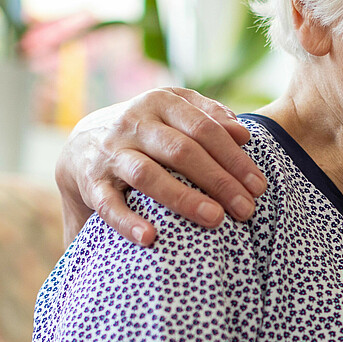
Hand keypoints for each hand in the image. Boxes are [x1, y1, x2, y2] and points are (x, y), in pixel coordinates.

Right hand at [56, 87, 265, 245]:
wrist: (83, 142)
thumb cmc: (147, 129)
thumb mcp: (176, 111)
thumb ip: (210, 117)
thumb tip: (244, 134)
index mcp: (161, 103)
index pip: (204, 128)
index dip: (234, 158)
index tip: (259, 186)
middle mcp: (134, 123)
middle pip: (182, 151)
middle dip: (218, 181)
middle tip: (247, 209)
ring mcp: (111, 152)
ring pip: (148, 174)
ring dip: (183, 198)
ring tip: (215, 220)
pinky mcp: (91, 182)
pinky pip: (108, 203)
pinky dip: (127, 221)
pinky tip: (150, 238)